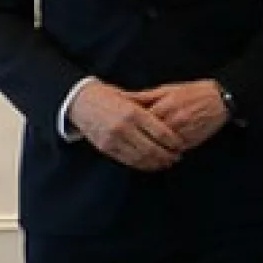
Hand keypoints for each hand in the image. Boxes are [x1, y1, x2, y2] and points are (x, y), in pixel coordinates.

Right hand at [69, 81, 184, 170]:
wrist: (81, 102)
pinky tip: (150, 165)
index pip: (161, 133)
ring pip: (141, 158)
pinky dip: (142, 165)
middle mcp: (124, 127)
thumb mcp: (132, 98)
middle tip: (177, 157)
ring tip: (166, 163)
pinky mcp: (106, 148)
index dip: (174, 142)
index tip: (181, 145)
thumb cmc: (110, 98)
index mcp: (134, 112)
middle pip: (153, 148)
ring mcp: (113, 139)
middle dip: (167, 155)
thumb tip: (173, 121)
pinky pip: (127, 161)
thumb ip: (150, 110)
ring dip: (156, 163)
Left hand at [129, 79, 228, 149]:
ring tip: (140, 151)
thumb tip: (121, 97)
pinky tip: (158, 154)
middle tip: (126, 143)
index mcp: (165, 105)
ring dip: (151, 150)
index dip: (129, 126)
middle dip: (137, 140)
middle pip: (148, 136)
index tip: (121, 129)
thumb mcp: (167, 89)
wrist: (221, 98)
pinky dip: (165, 153)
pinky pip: (174, 151)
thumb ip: (144, 96)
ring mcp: (184, 131)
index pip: (140, 121)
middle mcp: (174, 119)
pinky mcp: (192, 140)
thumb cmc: (192, 92)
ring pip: (161, 146)